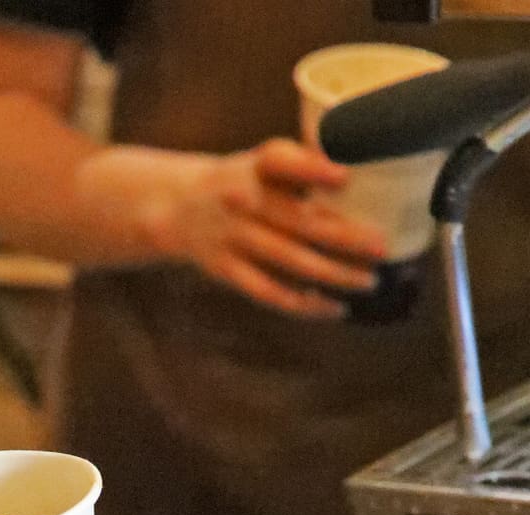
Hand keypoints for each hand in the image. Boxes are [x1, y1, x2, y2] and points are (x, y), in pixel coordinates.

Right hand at [79, 139, 389, 318]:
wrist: (178, 207)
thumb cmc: (243, 182)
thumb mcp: (265, 161)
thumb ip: (307, 166)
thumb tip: (369, 180)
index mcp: (256, 166)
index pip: (281, 162)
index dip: (312, 168)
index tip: (343, 177)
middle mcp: (243, 200)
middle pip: (299, 221)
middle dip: (344, 237)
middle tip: (382, 248)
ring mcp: (234, 238)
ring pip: (289, 261)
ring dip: (333, 274)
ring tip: (369, 282)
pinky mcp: (227, 270)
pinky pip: (269, 292)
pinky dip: (303, 303)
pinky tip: (333, 308)